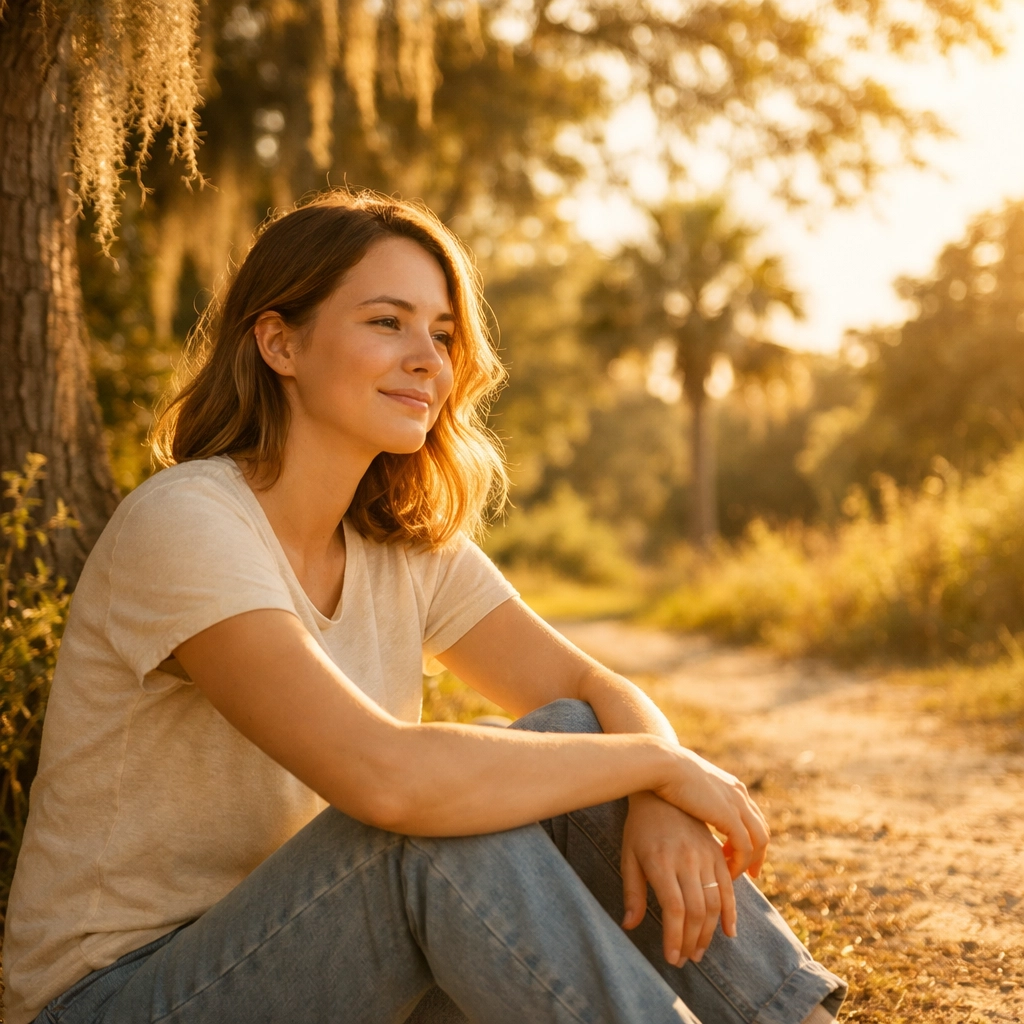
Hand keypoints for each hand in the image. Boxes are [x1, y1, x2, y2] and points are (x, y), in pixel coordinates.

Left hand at [621, 793, 737, 966]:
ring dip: (709, 932)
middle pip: (696, 910)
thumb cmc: (640, 826)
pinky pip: (729, 886)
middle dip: (691, 941)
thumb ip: (632, 892)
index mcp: (661, 861)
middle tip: (685, 959)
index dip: (675, 937)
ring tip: (699, 950)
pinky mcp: (717, 852)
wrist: (662, 789)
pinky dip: (731, 911)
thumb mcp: (628, 856)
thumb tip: (629, 926)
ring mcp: (704, 854)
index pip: (674, 909)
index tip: (671, 957)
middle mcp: (686, 859)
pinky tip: (728, 932)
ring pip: (715, 902)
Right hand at [654, 746, 769, 880]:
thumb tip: (691, 810)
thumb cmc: (665, 775)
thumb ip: (698, 799)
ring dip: (751, 861)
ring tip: (737, 875)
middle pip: (761, 830)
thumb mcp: (690, 788)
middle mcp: (740, 794)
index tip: (738, 855)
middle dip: (758, 854)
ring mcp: (737, 804)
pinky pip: (745, 847)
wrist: (664, 766)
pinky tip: (727, 871)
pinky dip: (739, 862)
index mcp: (731, 786)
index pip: (752, 817)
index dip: (750, 838)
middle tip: (751, 873)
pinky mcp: (729, 816)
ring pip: (759, 841)